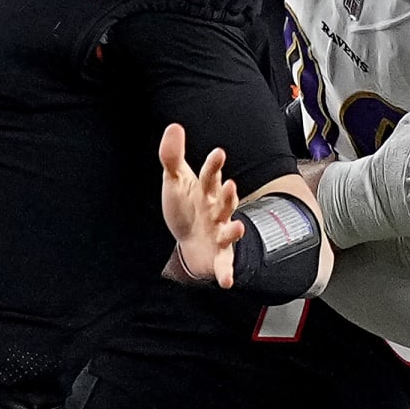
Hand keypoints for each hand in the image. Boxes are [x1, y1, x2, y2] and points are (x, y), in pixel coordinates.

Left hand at [159, 123, 244, 287]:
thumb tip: (173, 126)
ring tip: (236, 227)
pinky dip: (226, 272)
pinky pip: (224, 263)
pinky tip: (226, 282)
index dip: (214, 165)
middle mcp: (217, 211)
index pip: (210, 175)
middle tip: (229, 185)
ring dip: (234, 229)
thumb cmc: (185, 207)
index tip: (218, 152)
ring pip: (229, 230)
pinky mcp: (218, 255)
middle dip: (227, 195)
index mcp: (207, 191)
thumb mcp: (175, 181)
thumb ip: (172, 156)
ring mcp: (219, 233)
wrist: (189, 241)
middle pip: (224, 202)